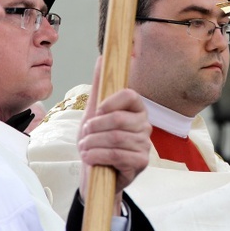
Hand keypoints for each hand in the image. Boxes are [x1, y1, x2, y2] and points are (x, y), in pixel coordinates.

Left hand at [77, 57, 151, 211]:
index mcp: (136, 109)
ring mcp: (145, 144)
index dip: (110, 102)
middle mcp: (145, 124)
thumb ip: (100, 86)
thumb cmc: (97, 140)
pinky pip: (118, 155)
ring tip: (85, 148)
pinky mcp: (141, 162)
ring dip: (92, 144)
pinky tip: (90, 157)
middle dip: (94, 128)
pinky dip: (98, 156)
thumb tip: (102, 57)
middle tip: (84, 135)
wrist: (96, 172)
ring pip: (115, 138)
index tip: (96, 111)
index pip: (130, 96)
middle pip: (118, 119)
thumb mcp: (94, 112)